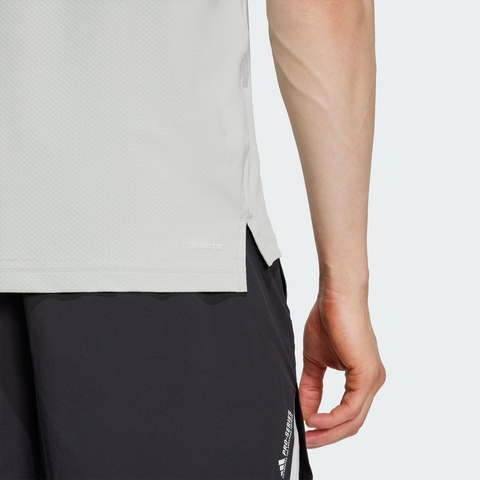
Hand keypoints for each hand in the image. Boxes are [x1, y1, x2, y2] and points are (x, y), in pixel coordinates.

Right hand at [298, 277, 385, 447]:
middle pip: (353, 423)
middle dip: (328, 436)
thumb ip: (311, 387)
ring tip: (307, 432)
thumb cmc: (329, 318)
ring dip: (329, 431)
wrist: (336, 295)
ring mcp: (372, 379)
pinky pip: (351, 407)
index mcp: (361, 378)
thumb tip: (304, 408)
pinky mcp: (367, 373)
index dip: (327, 427)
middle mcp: (372, 381)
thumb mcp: (315, 361)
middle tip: (306, 441)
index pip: (348, 414)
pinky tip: (314, 417)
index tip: (305, 431)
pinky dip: (332, 417)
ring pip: (353, 420)